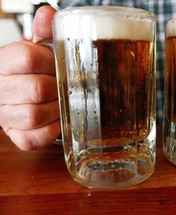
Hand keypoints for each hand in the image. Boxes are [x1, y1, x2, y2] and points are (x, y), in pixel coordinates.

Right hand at [0, 6, 59, 149]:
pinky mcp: (16, 135)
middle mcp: (0, 90)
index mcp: (5, 63)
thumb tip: (49, 14)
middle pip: (37, 89)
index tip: (58, 65)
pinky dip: (51, 130)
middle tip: (66, 86)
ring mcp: (5, 115)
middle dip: (58, 87)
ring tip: (63, 102)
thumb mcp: (38, 48)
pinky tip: (56, 119)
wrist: (17, 94)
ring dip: (56, 109)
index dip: (51, 62)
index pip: (29, 58)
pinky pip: (34, 138)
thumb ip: (45, 31)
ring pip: (33, 115)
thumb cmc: (32, 71)